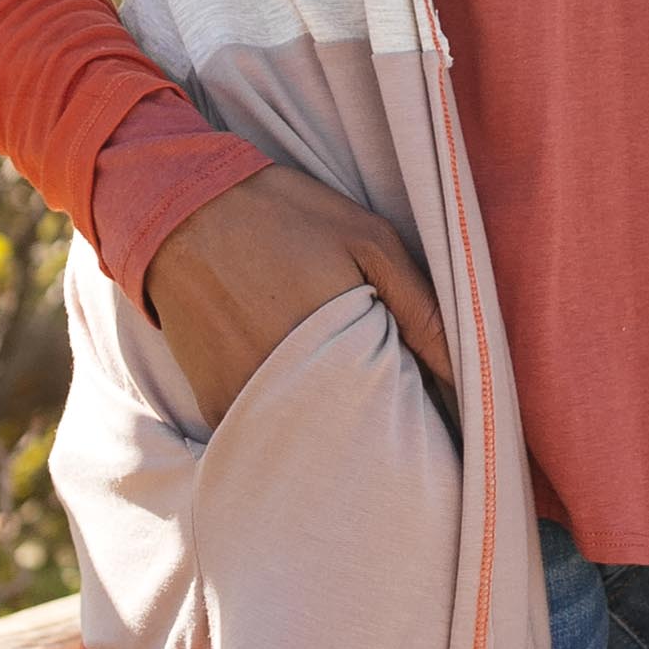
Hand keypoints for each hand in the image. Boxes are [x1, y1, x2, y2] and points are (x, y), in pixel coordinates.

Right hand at [145, 163, 450, 431]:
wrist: (179, 206)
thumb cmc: (283, 216)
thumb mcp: (369, 241)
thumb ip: (423, 310)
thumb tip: (470, 376)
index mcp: (341, 353)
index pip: (400, 418)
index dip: (422, 419)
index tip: (435, 416)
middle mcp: (292, 392)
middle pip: (355, 440)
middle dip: (379, 433)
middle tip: (394, 412)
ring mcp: (249, 405)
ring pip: (309, 442)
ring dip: (332, 431)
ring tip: (345, 399)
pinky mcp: (218, 409)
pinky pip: (266, 433)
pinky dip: (287, 422)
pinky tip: (300, 393)